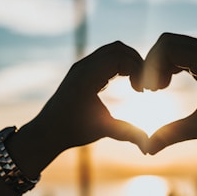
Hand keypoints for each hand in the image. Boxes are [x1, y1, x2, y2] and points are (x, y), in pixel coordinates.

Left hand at [7, 41, 148, 177]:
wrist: (48, 131)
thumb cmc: (73, 131)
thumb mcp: (103, 130)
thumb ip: (127, 134)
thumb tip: (148, 146)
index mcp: (87, 77)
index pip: (120, 57)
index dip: (138, 70)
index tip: (143, 91)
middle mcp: (83, 67)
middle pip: (118, 49)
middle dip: (136, 62)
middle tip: (144, 83)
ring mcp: (81, 66)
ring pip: (111, 50)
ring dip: (128, 62)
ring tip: (136, 83)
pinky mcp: (82, 70)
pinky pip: (104, 57)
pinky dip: (119, 64)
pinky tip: (125, 82)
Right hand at [138, 33, 196, 153]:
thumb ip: (173, 134)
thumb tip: (147, 150)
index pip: (167, 47)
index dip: (150, 66)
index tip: (149, 91)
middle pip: (168, 43)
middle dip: (153, 64)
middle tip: (151, 90)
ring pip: (175, 47)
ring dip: (162, 65)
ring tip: (159, 89)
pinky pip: (185, 54)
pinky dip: (172, 66)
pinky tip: (169, 85)